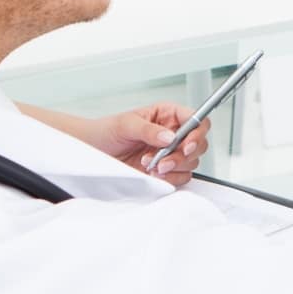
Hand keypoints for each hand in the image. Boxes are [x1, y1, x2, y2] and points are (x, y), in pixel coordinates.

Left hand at [83, 103, 206, 185]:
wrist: (93, 151)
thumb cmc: (107, 131)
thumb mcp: (126, 124)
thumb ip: (149, 130)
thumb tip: (168, 137)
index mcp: (168, 115)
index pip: (195, 120)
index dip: (197, 132)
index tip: (187, 144)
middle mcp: (173, 133)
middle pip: (198, 144)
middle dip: (183, 155)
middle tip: (164, 159)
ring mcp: (171, 153)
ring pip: (191, 162)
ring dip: (173, 167)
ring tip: (152, 165)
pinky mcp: (166, 170)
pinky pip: (180, 177)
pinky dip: (169, 178)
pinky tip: (153, 173)